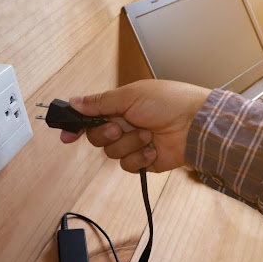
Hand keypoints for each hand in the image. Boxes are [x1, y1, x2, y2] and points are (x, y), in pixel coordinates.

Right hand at [61, 79, 210, 172]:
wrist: (196, 124)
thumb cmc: (169, 102)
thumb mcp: (131, 96)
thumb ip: (100, 102)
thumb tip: (75, 102)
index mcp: (119, 107)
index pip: (90, 117)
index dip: (77, 126)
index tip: (66, 135)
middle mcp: (124, 125)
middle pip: (97, 138)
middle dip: (106, 134)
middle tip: (119, 126)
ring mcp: (134, 143)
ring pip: (112, 153)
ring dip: (129, 144)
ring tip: (148, 134)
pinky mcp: (144, 160)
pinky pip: (128, 165)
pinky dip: (140, 157)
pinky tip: (153, 148)